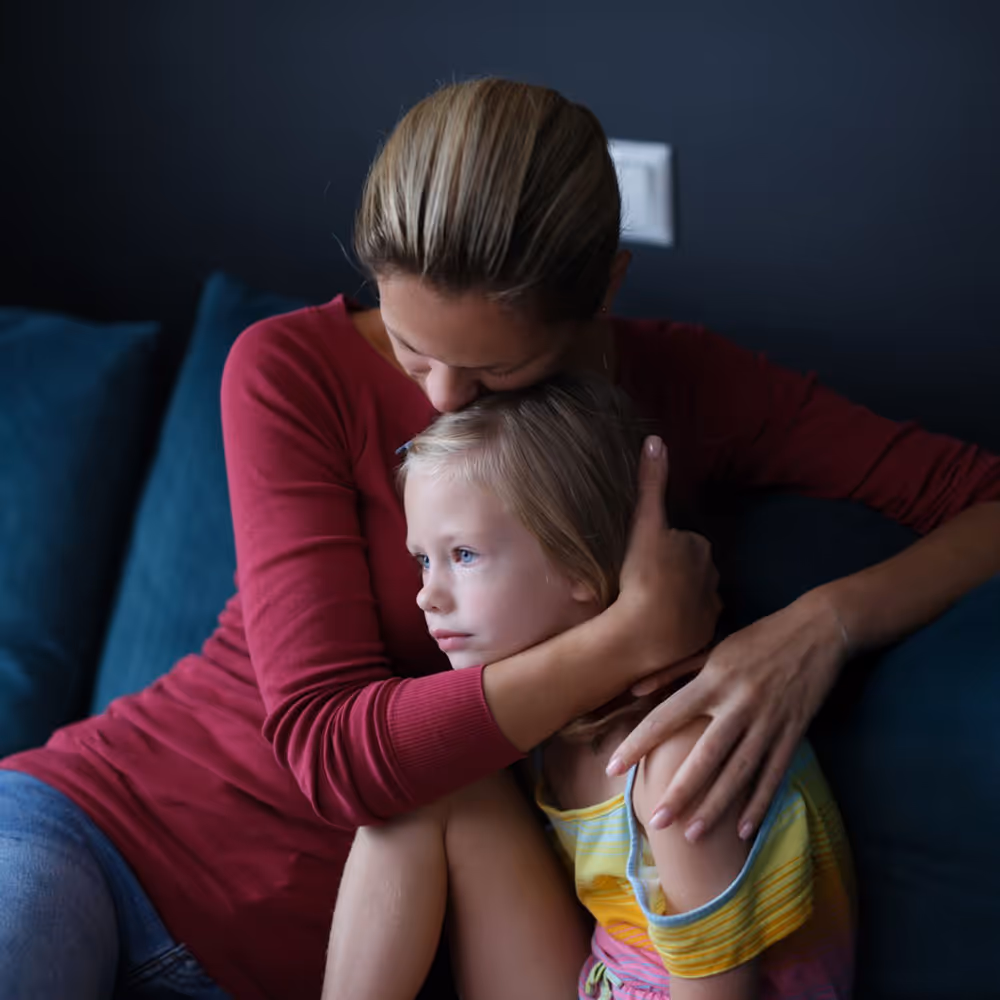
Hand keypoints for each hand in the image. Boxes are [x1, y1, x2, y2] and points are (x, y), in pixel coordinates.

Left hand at [608, 588, 849, 841]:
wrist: (818, 630)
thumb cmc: (757, 638)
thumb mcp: (713, 647)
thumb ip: (673, 672)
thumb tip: (634, 692)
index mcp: (713, 680)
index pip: (666, 716)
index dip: (638, 743)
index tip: (612, 768)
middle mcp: (738, 704)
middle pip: (705, 755)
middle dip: (680, 791)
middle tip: (658, 821)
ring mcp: (768, 721)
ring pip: (739, 772)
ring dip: (716, 806)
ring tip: (692, 836)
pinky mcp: (793, 732)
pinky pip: (774, 773)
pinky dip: (759, 803)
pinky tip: (742, 830)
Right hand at [615, 437, 721, 674]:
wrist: (649, 630)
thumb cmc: (645, 574)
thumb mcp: (645, 523)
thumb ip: (651, 483)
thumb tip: (655, 440)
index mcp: (700, 546)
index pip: (682, 540)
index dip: (662, 546)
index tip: (641, 556)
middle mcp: (712, 574)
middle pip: (689, 567)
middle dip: (671, 571)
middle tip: (642, 579)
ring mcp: (710, 606)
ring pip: (692, 595)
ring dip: (676, 597)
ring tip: (649, 604)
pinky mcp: (704, 633)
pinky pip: (692, 623)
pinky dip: (680, 622)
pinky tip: (660, 625)